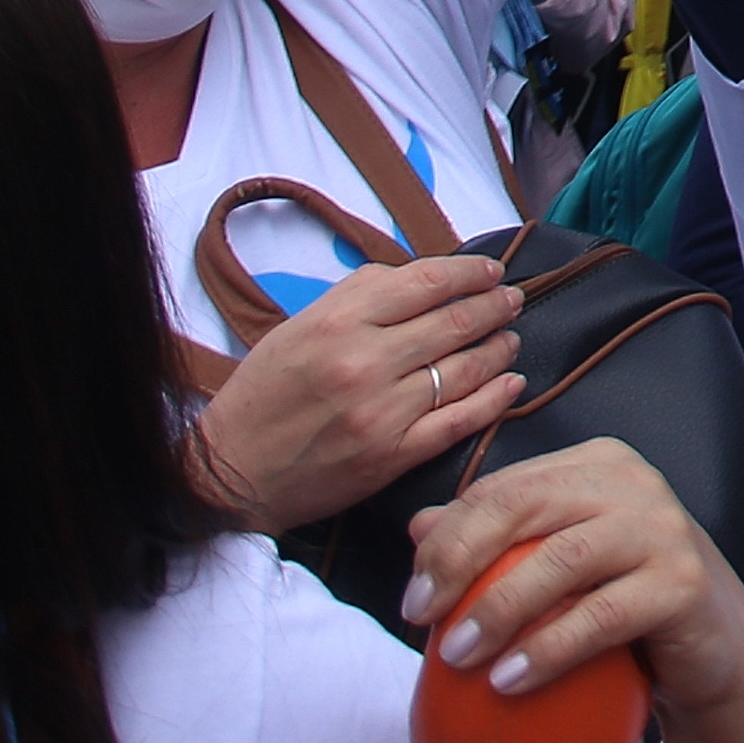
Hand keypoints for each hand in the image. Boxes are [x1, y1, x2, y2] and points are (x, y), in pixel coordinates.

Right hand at [186, 252, 525, 534]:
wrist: (231, 470)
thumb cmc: (263, 393)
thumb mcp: (298, 327)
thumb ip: (357, 295)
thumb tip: (417, 276)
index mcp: (339, 323)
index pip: (426, 283)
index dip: (470, 274)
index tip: (491, 272)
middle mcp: (364, 363)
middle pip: (454, 323)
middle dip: (494, 306)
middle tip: (512, 299)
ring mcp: (383, 413)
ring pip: (464, 370)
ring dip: (499, 349)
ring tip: (511, 337)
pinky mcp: (392, 456)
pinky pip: (459, 422)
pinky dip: (494, 399)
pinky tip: (512, 383)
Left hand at [399, 440, 743, 742]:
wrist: (714, 651)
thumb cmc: (626, 605)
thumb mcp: (557, 569)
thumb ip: (496, 542)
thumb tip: (420, 527)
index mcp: (596, 466)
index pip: (504, 488)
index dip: (448, 540)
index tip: (414, 600)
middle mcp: (633, 484)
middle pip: (525, 507)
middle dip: (461, 562)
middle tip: (424, 618)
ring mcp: (664, 530)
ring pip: (562, 559)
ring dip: (498, 609)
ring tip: (458, 656)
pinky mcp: (683, 584)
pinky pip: (601, 616)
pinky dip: (548, 649)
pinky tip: (511, 680)